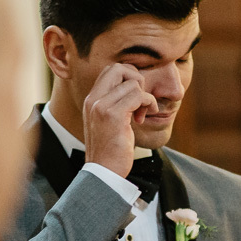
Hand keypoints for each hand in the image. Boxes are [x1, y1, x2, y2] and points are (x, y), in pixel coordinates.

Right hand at [82, 63, 157, 177]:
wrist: (103, 172)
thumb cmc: (110, 150)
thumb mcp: (109, 123)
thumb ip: (115, 104)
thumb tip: (135, 88)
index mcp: (91, 99)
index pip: (111, 70)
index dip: (128, 78)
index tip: (134, 99)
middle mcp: (93, 99)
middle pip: (119, 68)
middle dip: (137, 80)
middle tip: (141, 101)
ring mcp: (101, 106)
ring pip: (133, 83)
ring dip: (146, 98)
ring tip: (141, 115)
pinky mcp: (113, 115)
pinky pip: (139, 96)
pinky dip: (149, 104)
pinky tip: (142, 119)